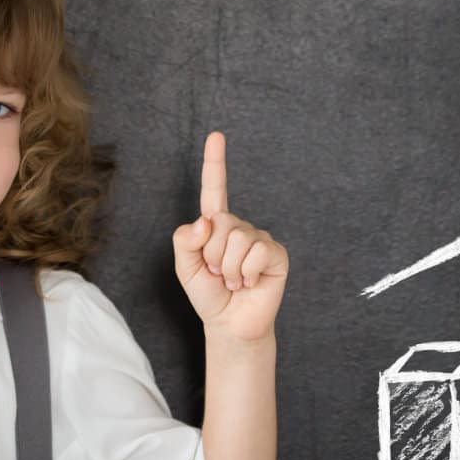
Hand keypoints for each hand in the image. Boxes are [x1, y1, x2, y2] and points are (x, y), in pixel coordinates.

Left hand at [171, 131, 288, 343]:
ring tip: (234, 281)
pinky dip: (246, 273)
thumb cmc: (209, 294)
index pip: (215, 189)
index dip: (215, 162)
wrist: (230, 324)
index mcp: (216, 226)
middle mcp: (239, 227)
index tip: (216, 136)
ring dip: (228, 268)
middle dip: (211, 255)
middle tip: (219, 274)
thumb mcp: (184, 268)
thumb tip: (205, 221)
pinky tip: (249, 282)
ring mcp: (260, 239)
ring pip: (236, 240)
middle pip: (220, 224)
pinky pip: (255, 252)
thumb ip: (184, 241)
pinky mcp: (276, 254)